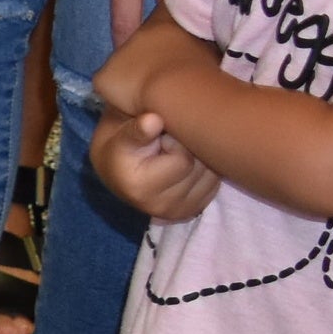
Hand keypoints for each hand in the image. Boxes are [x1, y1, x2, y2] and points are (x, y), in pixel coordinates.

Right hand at [93, 109, 223, 218]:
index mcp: (141, 189)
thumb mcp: (123, 136)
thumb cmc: (121, 147)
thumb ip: (137, 129)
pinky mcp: (192, 213)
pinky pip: (214, 185)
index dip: (174, 142)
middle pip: (200, 169)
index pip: (183, 160)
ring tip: (174, 158)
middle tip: (167, 149)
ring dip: (199, 161)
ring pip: (211, 176)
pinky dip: (204, 173)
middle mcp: (160, 207)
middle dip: (189, 151)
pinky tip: (184, 170)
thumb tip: (153, 120)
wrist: (118, 171)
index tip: (158, 140)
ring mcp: (178, 213)